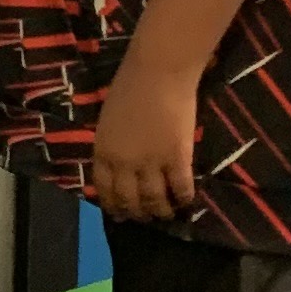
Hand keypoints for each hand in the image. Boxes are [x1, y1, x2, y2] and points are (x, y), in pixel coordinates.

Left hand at [92, 44, 198, 221]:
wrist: (158, 72)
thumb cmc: (130, 86)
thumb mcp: (109, 120)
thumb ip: (112, 144)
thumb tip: (119, 162)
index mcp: (103, 151)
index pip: (104, 189)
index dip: (112, 206)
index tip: (120, 215)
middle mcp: (124, 164)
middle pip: (129, 200)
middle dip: (137, 214)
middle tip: (146, 219)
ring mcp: (151, 163)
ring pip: (155, 200)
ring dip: (161, 211)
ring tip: (167, 215)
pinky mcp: (177, 158)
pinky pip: (181, 187)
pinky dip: (184, 199)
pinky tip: (187, 203)